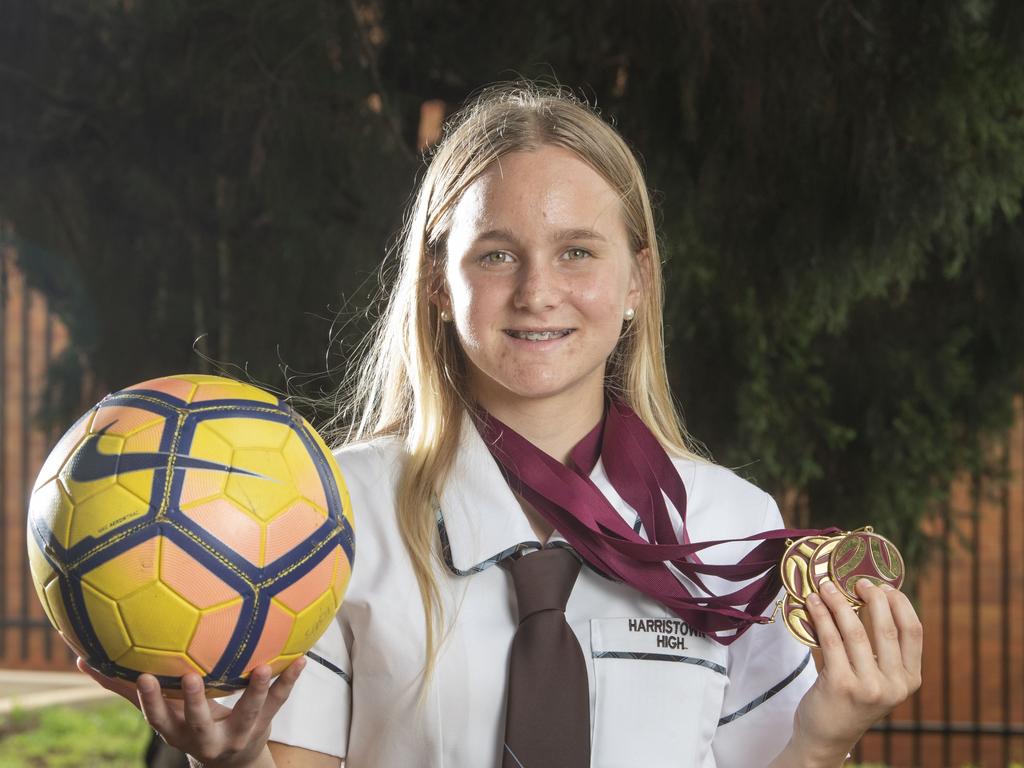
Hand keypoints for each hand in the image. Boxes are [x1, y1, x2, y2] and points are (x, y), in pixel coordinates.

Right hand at [77, 657, 305, 767]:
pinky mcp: (265, 721)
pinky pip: (281, 700)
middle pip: (199, 721)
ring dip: (257, 690)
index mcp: (178, 730)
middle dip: (196, 701)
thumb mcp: (162, 712)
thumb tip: (80, 660)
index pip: (158, 718)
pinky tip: (301, 658)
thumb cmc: (187, 722)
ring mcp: (238, 730)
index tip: (144, 676)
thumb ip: (125, 688)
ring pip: (248, 711)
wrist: (233, 762)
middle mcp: (206, 735)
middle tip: (193, 676)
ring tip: (264, 666)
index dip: (150, 700)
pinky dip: (290, 679)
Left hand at [788, 579, 922, 765]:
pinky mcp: (841, 685)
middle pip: (886, 627)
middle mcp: (894, 685)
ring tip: (826, 587)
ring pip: (854, 631)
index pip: (914, 632)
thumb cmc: (850, 700)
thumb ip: (879, 649)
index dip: (900, 603)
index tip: (884, 585)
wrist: (826, 737)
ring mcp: (869, 687)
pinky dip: (820, 616)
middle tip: (856, 581)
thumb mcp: (876, 678)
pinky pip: (830, 639)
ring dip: (838, 602)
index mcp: (909, 680)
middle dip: (872, 597)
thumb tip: (868, 598)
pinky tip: (812, 603)